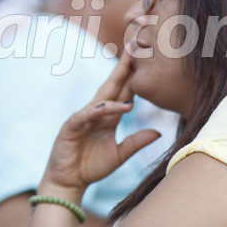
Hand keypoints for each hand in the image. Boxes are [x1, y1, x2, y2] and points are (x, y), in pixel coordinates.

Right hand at [41, 53, 160, 198]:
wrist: (68, 182)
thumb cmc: (91, 167)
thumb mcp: (119, 154)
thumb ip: (136, 142)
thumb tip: (158, 133)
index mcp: (108, 117)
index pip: (124, 92)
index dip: (135, 76)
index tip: (149, 60)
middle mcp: (96, 112)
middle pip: (114, 85)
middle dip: (126, 66)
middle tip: (138, 45)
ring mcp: (84, 117)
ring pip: (103, 95)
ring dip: (116, 78)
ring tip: (131, 64)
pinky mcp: (73, 126)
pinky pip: (90, 114)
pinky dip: (105, 109)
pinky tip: (121, 106)